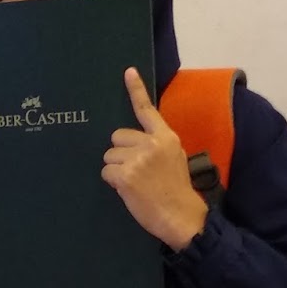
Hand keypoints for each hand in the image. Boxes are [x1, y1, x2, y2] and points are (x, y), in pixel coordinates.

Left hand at [102, 69, 208, 250]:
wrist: (181, 216)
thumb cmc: (176, 189)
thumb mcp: (176, 158)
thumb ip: (159, 144)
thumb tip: (138, 138)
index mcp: (166, 137)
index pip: (147, 110)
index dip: (136, 90)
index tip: (127, 71)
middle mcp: (151, 143)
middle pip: (117, 137)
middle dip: (121, 152)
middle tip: (135, 169)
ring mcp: (137, 159)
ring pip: (109, 155)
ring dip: (116, 168)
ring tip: (134, 181)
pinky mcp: (125, 175)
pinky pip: (105, 171)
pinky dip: (112, 181)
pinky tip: (127, 189)